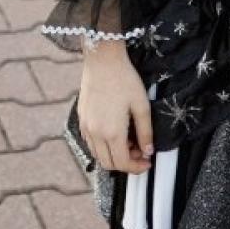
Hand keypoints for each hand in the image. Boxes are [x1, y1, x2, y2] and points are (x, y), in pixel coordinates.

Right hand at [78, 41, 152, 173]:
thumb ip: (145, 132)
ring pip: (98, 155)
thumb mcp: (141, 106)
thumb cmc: (124, 79)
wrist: (103, 60)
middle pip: (108, 163)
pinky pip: (90, 142)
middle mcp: (95, 133)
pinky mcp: (81, 119)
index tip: (147, 163)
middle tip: (140, 152)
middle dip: (126, 163)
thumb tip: (148, 151)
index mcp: (112, 132)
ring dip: (113, 155)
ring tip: (128, 141)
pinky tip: (114, 133)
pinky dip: (102, 146)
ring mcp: (86, 127)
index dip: (136, 168)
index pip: (122, 163)